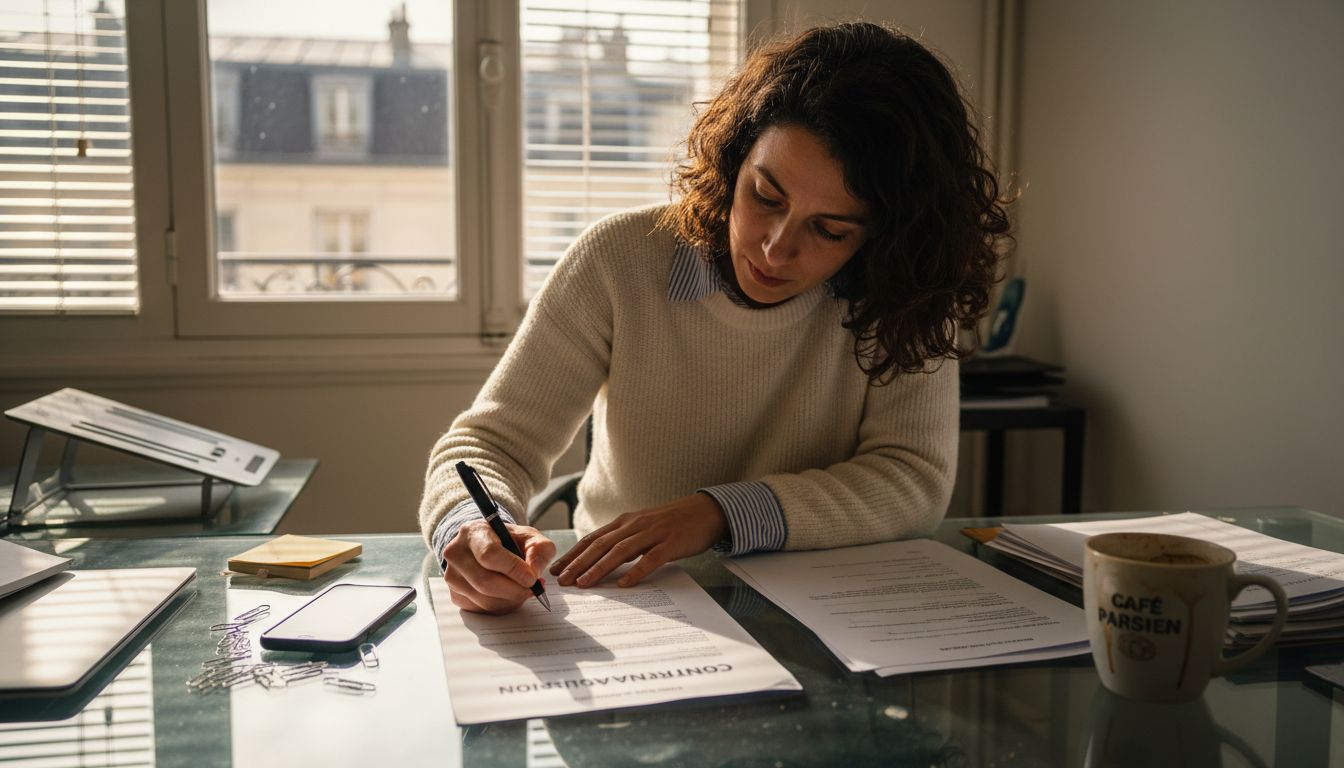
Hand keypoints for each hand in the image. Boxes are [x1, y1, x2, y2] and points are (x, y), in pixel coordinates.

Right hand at [442, 520, 555, 613]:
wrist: (485, 546)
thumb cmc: (506, 540)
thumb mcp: (528, 536)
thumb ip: (538, 550)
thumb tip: (534, 574)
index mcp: (473, 532)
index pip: (489, 554)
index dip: (512, 569)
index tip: (531, 578)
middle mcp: (456, 554)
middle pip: (484, 581)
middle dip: (514, 590)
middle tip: (532, 589)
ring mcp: (452, 576)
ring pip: (484, 600)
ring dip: (510, 600)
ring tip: (523, 590)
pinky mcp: (455, 595)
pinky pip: (481, 609)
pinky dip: (502, 606)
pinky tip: (509, 595)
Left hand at [549, 492, 727, 588]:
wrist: (706, 511)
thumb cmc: (673, 522)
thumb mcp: (643, 526)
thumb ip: (624, 539)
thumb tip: (600, 558)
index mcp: (626, 521)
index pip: (593, 538)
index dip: (573, 554)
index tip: (557, 569)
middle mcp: (635, 525)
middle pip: (601, 544)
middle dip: (579, 563)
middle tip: (562, 580)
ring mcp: (653, 533)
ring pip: (620, 551)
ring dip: (599, 568)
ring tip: (584, 583)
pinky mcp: (671, 543)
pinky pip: (650, 558)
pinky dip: (636, 571)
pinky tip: (624, 584)